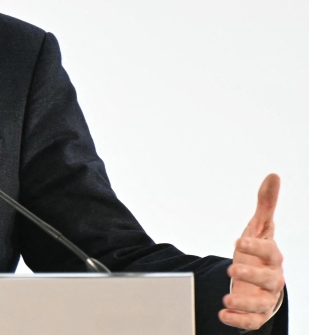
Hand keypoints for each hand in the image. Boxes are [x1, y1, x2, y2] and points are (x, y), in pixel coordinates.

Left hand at [219, 174, 284, 330]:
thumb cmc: (258, 253)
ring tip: (226, 300)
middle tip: (230, 269)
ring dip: (244, 303)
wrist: (258, 282)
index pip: (269, 251)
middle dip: (250, 275)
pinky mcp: (256, 313)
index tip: (238, 242)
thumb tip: (273, 176)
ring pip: (261, 303)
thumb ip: (265, 204)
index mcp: (272, 257)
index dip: (256, 247)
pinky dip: (239, 320)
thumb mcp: (258, 229)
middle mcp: (272, 278)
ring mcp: (266, 297)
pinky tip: (223, 315)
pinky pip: (252, 320)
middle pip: (268, 279)